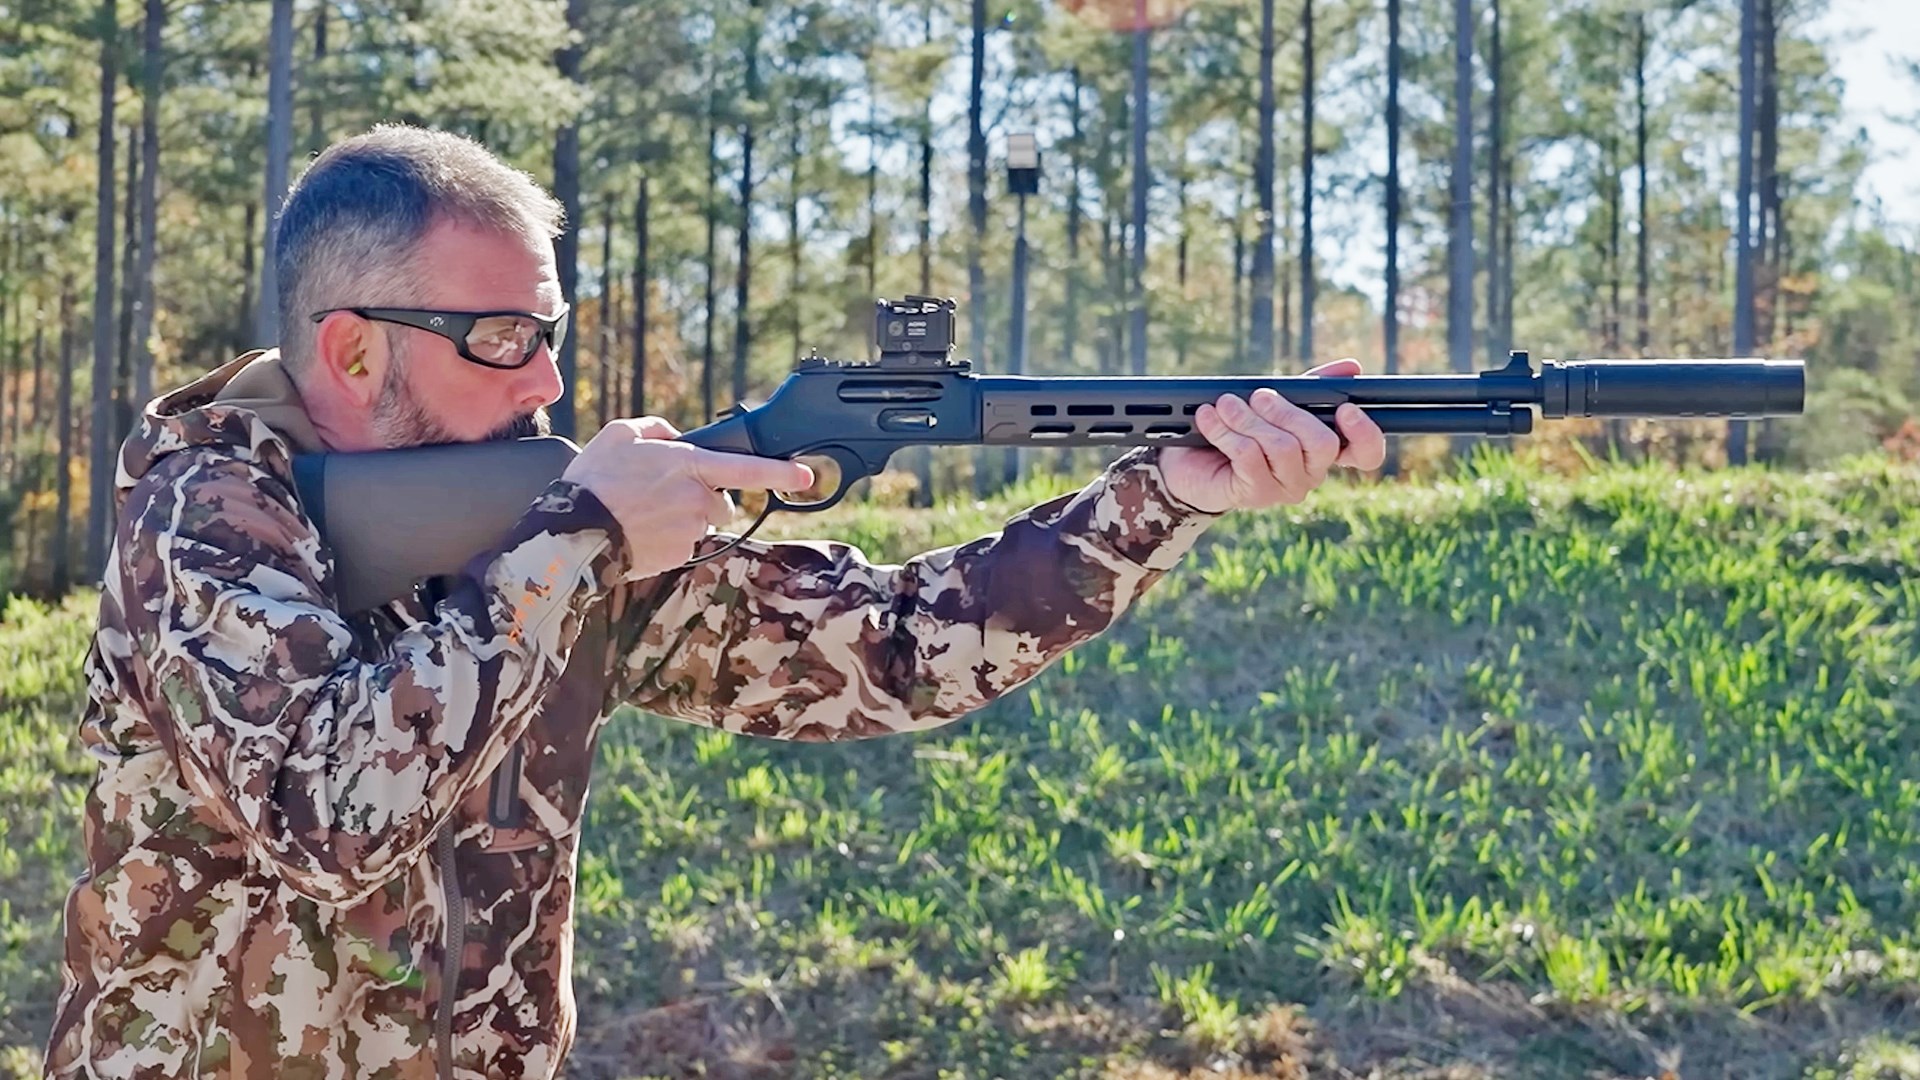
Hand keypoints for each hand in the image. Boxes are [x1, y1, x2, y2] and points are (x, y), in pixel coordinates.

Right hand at [561, 417, 813, 576]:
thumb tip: (674, 436)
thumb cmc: (594, 480)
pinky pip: (683, 543)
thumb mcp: (620, 434)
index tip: (806, 476)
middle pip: (719, 501)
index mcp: (690, 466)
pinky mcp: (679, 554)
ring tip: (642, 512)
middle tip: (660, 494)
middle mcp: (697, 498)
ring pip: (700, 522)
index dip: (781, 473)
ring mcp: (690, 529)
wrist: (574, 532)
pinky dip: (667, 538)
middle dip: (701, 498)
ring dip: (681, 518)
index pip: (748, 470)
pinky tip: (640, 531)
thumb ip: (656, 430)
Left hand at [1159, 358, 1386, 513]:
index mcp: (1323, 449)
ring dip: (1247, 417)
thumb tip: (1351, 367)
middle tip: (1258, 396)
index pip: (1365, 453)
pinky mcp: (1255, 495)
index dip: (1365, 433)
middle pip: (1321, 442)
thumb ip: (1312, 387)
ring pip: (1281, 446)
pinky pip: (1248, 455)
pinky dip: (1224, 430)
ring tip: (1225, 404)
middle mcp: (1311, 473)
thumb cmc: (1238, 428)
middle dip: (1287, 411)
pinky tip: (1209, 419)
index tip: (1346, 408)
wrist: (1189, 461)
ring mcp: (1285, 488)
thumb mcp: (1274, 403)